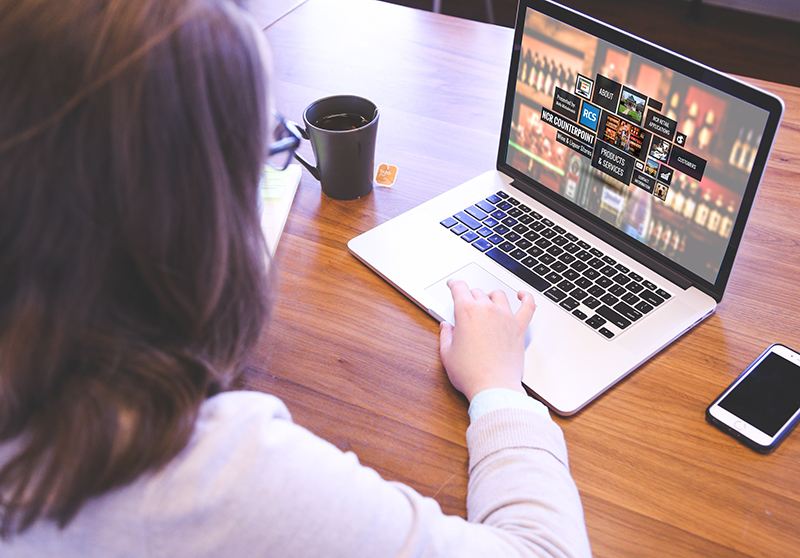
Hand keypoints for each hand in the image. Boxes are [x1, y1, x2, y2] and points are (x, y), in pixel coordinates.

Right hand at [439, 279, 535, 401]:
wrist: (493, 387)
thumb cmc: (470, 373)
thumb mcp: (447, 354)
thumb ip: (446, 336)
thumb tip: (446, 327)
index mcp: (467, 312)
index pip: (459, 288)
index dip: (454, 284)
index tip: (453, 284)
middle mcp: (487, 310)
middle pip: (477, 292)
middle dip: (469, 296)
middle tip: (466, 304)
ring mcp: (506, 317)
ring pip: (499, 295)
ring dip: (491, 296)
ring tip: (487, 301)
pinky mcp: (519, 328)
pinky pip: (528, 306)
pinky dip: (526, 298)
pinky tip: (522, 295)